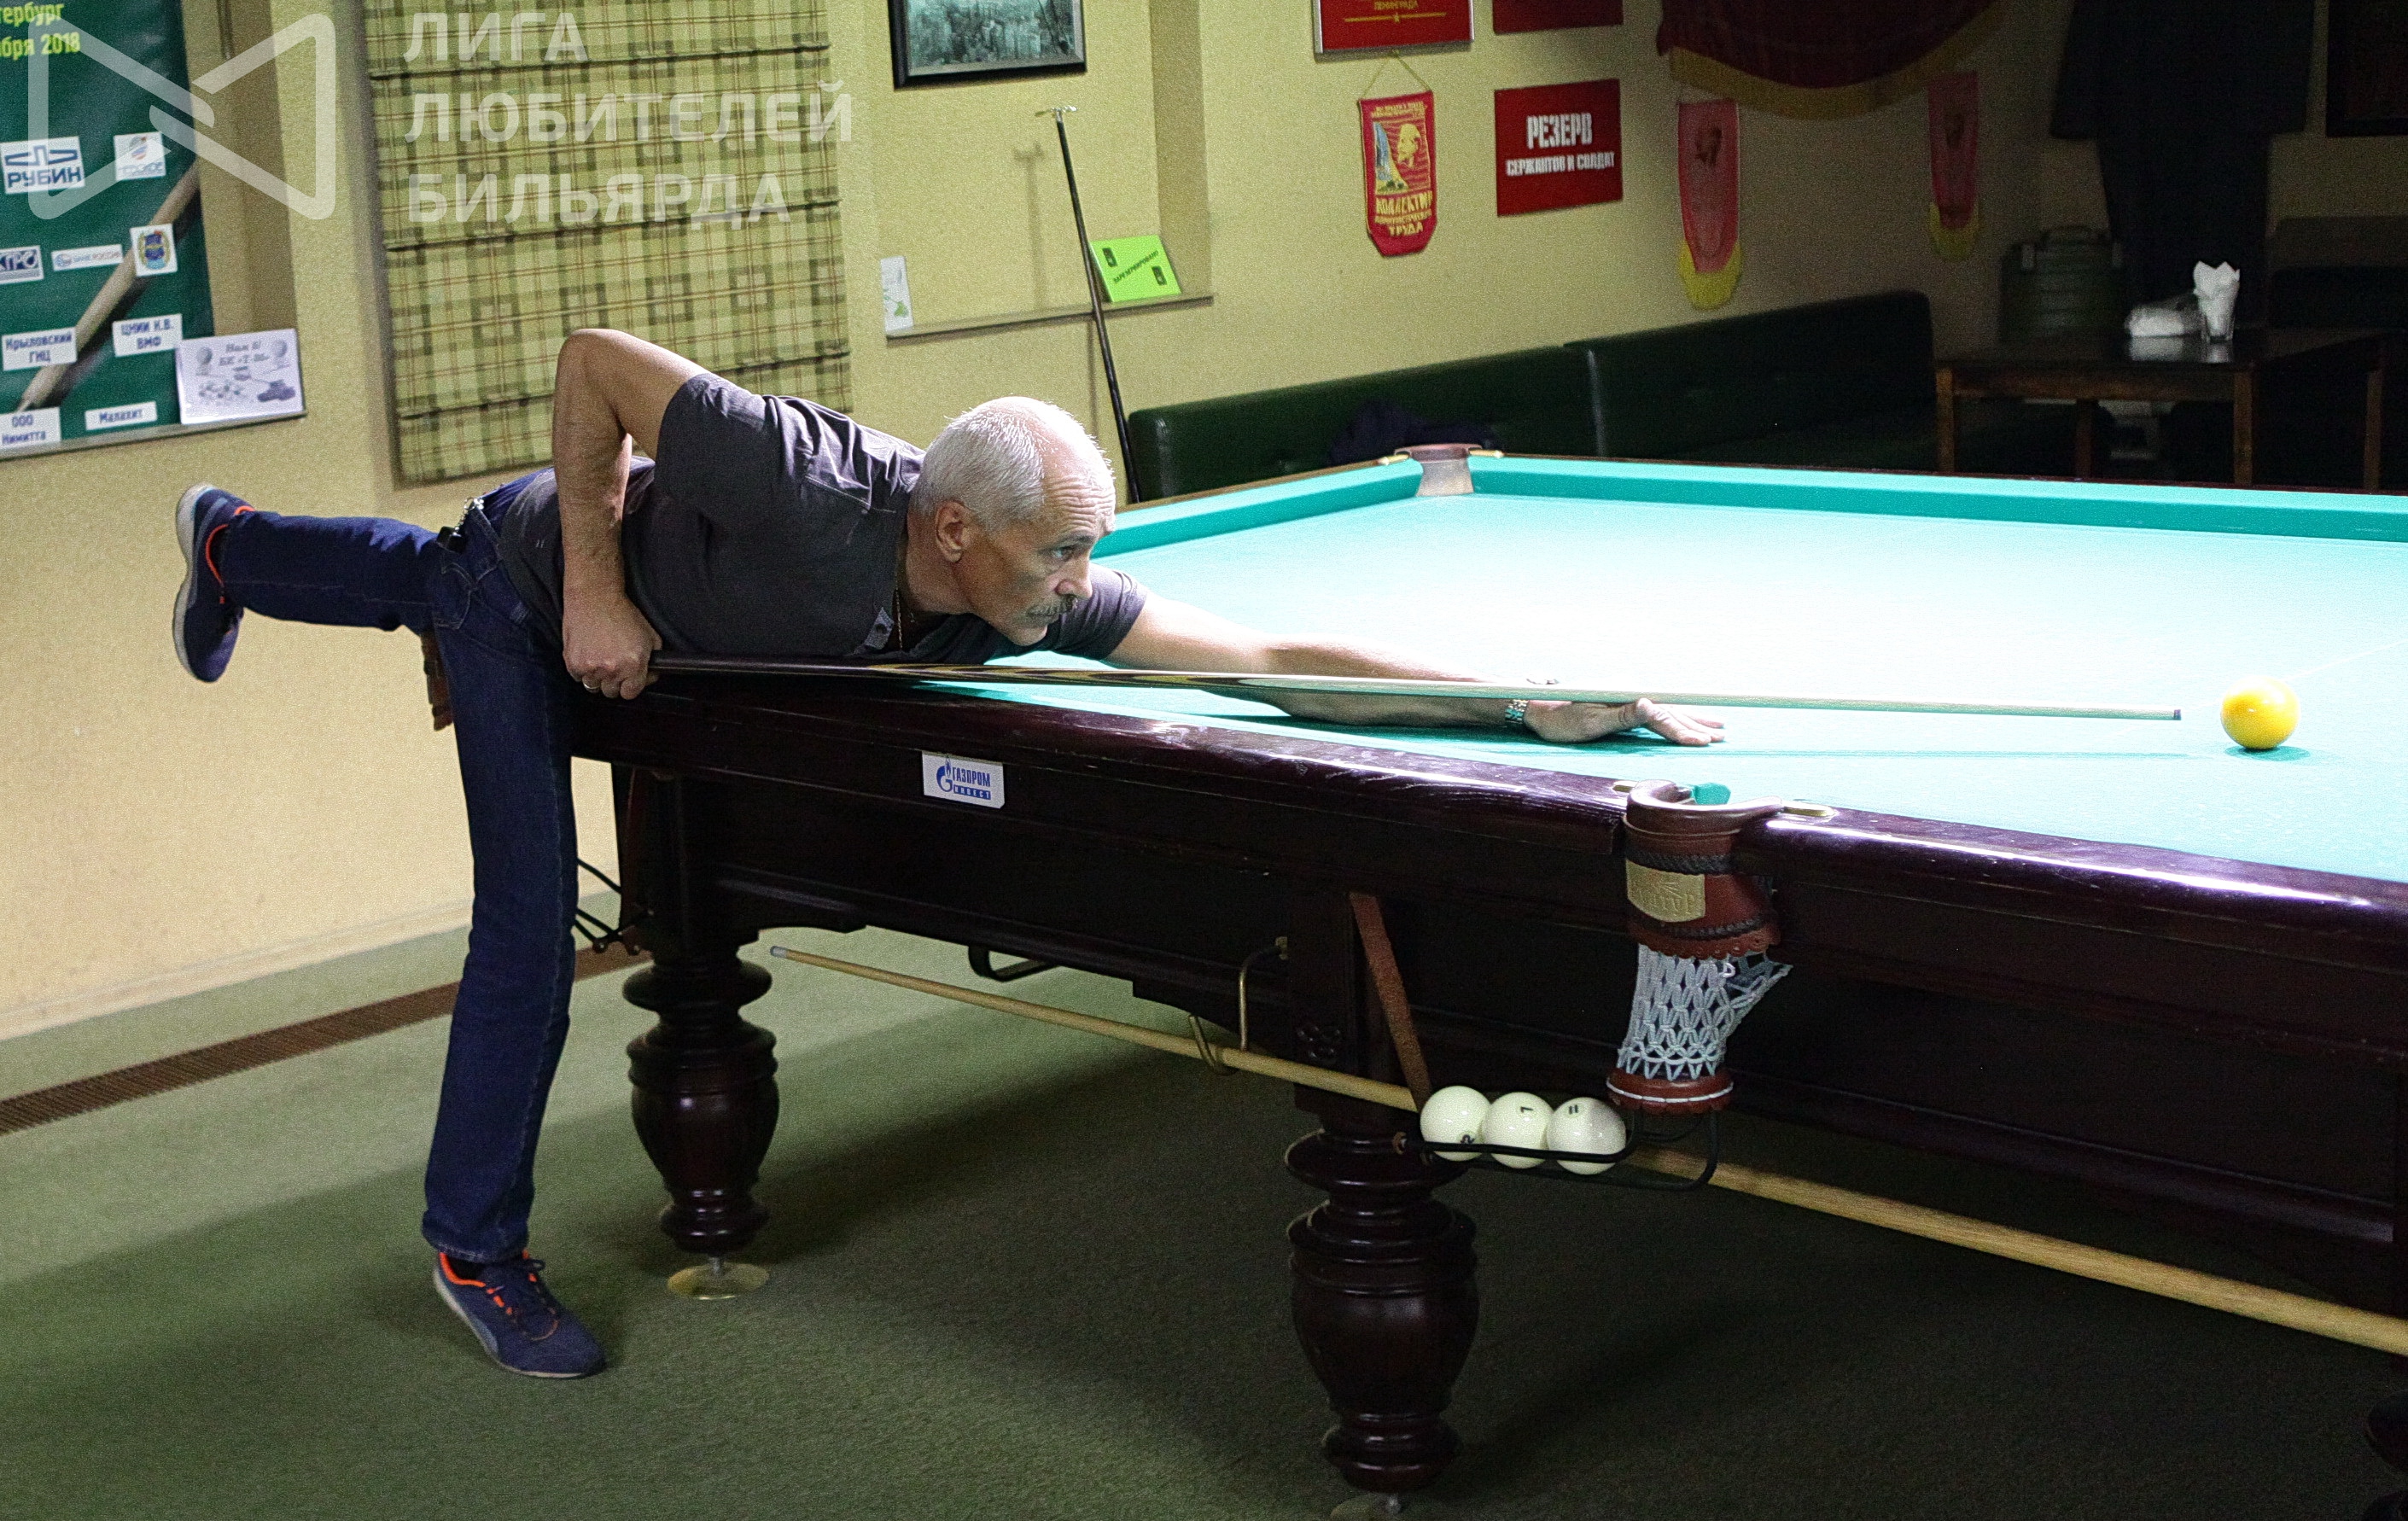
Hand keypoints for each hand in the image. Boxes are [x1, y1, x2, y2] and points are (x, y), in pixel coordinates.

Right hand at [563, 592, 659, 699]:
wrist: (595, 597)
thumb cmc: (623, 614)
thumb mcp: (650, 636)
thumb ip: (653, 661)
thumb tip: (649, 678)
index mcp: (633, 664)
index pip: (630, 693)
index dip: (629, 686)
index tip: (627, 680)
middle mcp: (612, 669)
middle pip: (611, 692)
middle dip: (613, 682)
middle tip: (613, 665)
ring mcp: (590, 667)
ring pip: (593, 687)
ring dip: (597, 677)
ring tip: (599, 658)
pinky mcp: (573, 662)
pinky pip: (578, 677)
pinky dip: (582, 669)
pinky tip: (588, 653)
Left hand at [1524, 697, 1723, 746]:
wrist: (1542, 708)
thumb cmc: (1563, 721)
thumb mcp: (1590, 723)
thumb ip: (1623, 715)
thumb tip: (1649, 704)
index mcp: (1625, 693)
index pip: (1660, 714)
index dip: (1682, 729)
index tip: (1702, 741)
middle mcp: (1631, 689)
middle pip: (1669, 709)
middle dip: (1696, 724)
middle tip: (1721, 737)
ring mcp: (1630, 693)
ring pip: (1667, 708)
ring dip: (1692, 719)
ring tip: (1718, 727)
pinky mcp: (1627, 700)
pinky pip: (1658, 710)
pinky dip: (1677, 717)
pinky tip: (1690, 720)